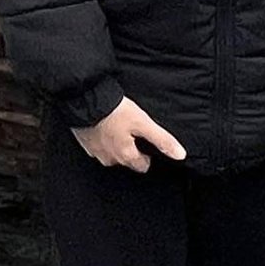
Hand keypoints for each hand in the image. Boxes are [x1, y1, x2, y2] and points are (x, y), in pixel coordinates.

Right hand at [70, 98, 185, 171]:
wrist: (84, 99)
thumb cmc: (113, 111)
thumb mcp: (143, 123)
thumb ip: (162, 140)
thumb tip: (180, 155)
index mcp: (125, 156)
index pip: (142, 166)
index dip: (147, 154)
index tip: (146, 141)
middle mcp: (109, 158)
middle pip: (127, 160)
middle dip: (131, 148)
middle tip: (131, 129)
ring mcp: (95, 152)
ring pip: (111, 153)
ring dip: (115, 143)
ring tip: (117, 125)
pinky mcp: (84, 143)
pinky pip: (97, 145)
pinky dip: (101, 137)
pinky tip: (104, 124)